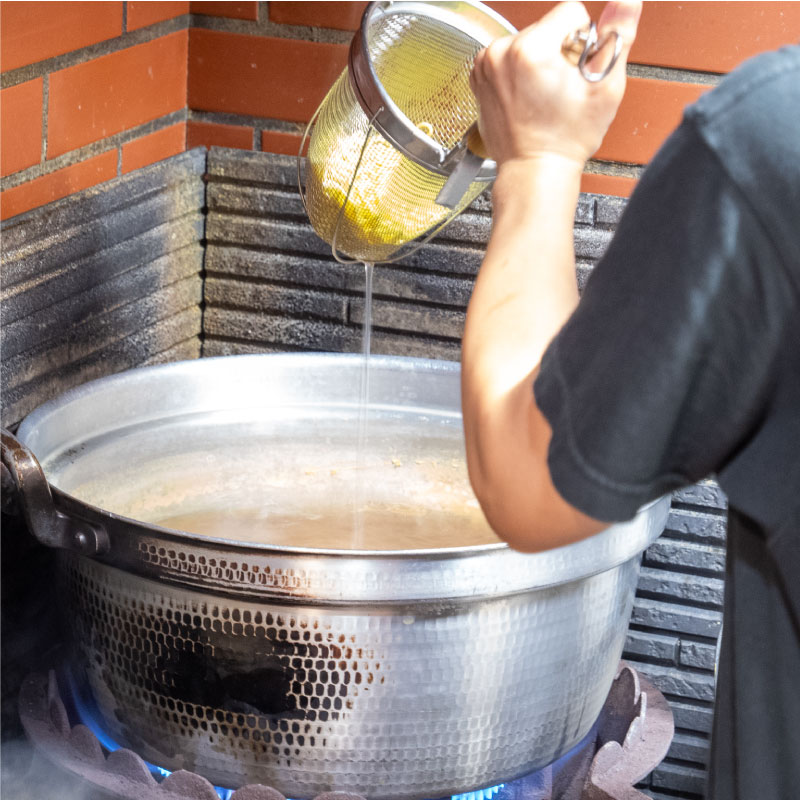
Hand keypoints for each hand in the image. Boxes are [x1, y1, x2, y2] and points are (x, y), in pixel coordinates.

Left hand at [470, 1, 641, 168]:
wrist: (534, 170)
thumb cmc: (566, 139)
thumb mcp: (605, 87)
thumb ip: (619, 35)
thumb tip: (627, 2)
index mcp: (530, 49)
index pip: (571, 12)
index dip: (583, 42)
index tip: (576, 72)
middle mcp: (502, 52)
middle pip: (547, 27)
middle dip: (559, 52)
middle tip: (560, 90)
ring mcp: (487, 65)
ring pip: (528, 41)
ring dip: (539, 61)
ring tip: (543, 96)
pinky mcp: (480, 77)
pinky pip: (510, 57)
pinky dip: (520, 71)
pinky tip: (528, 97)